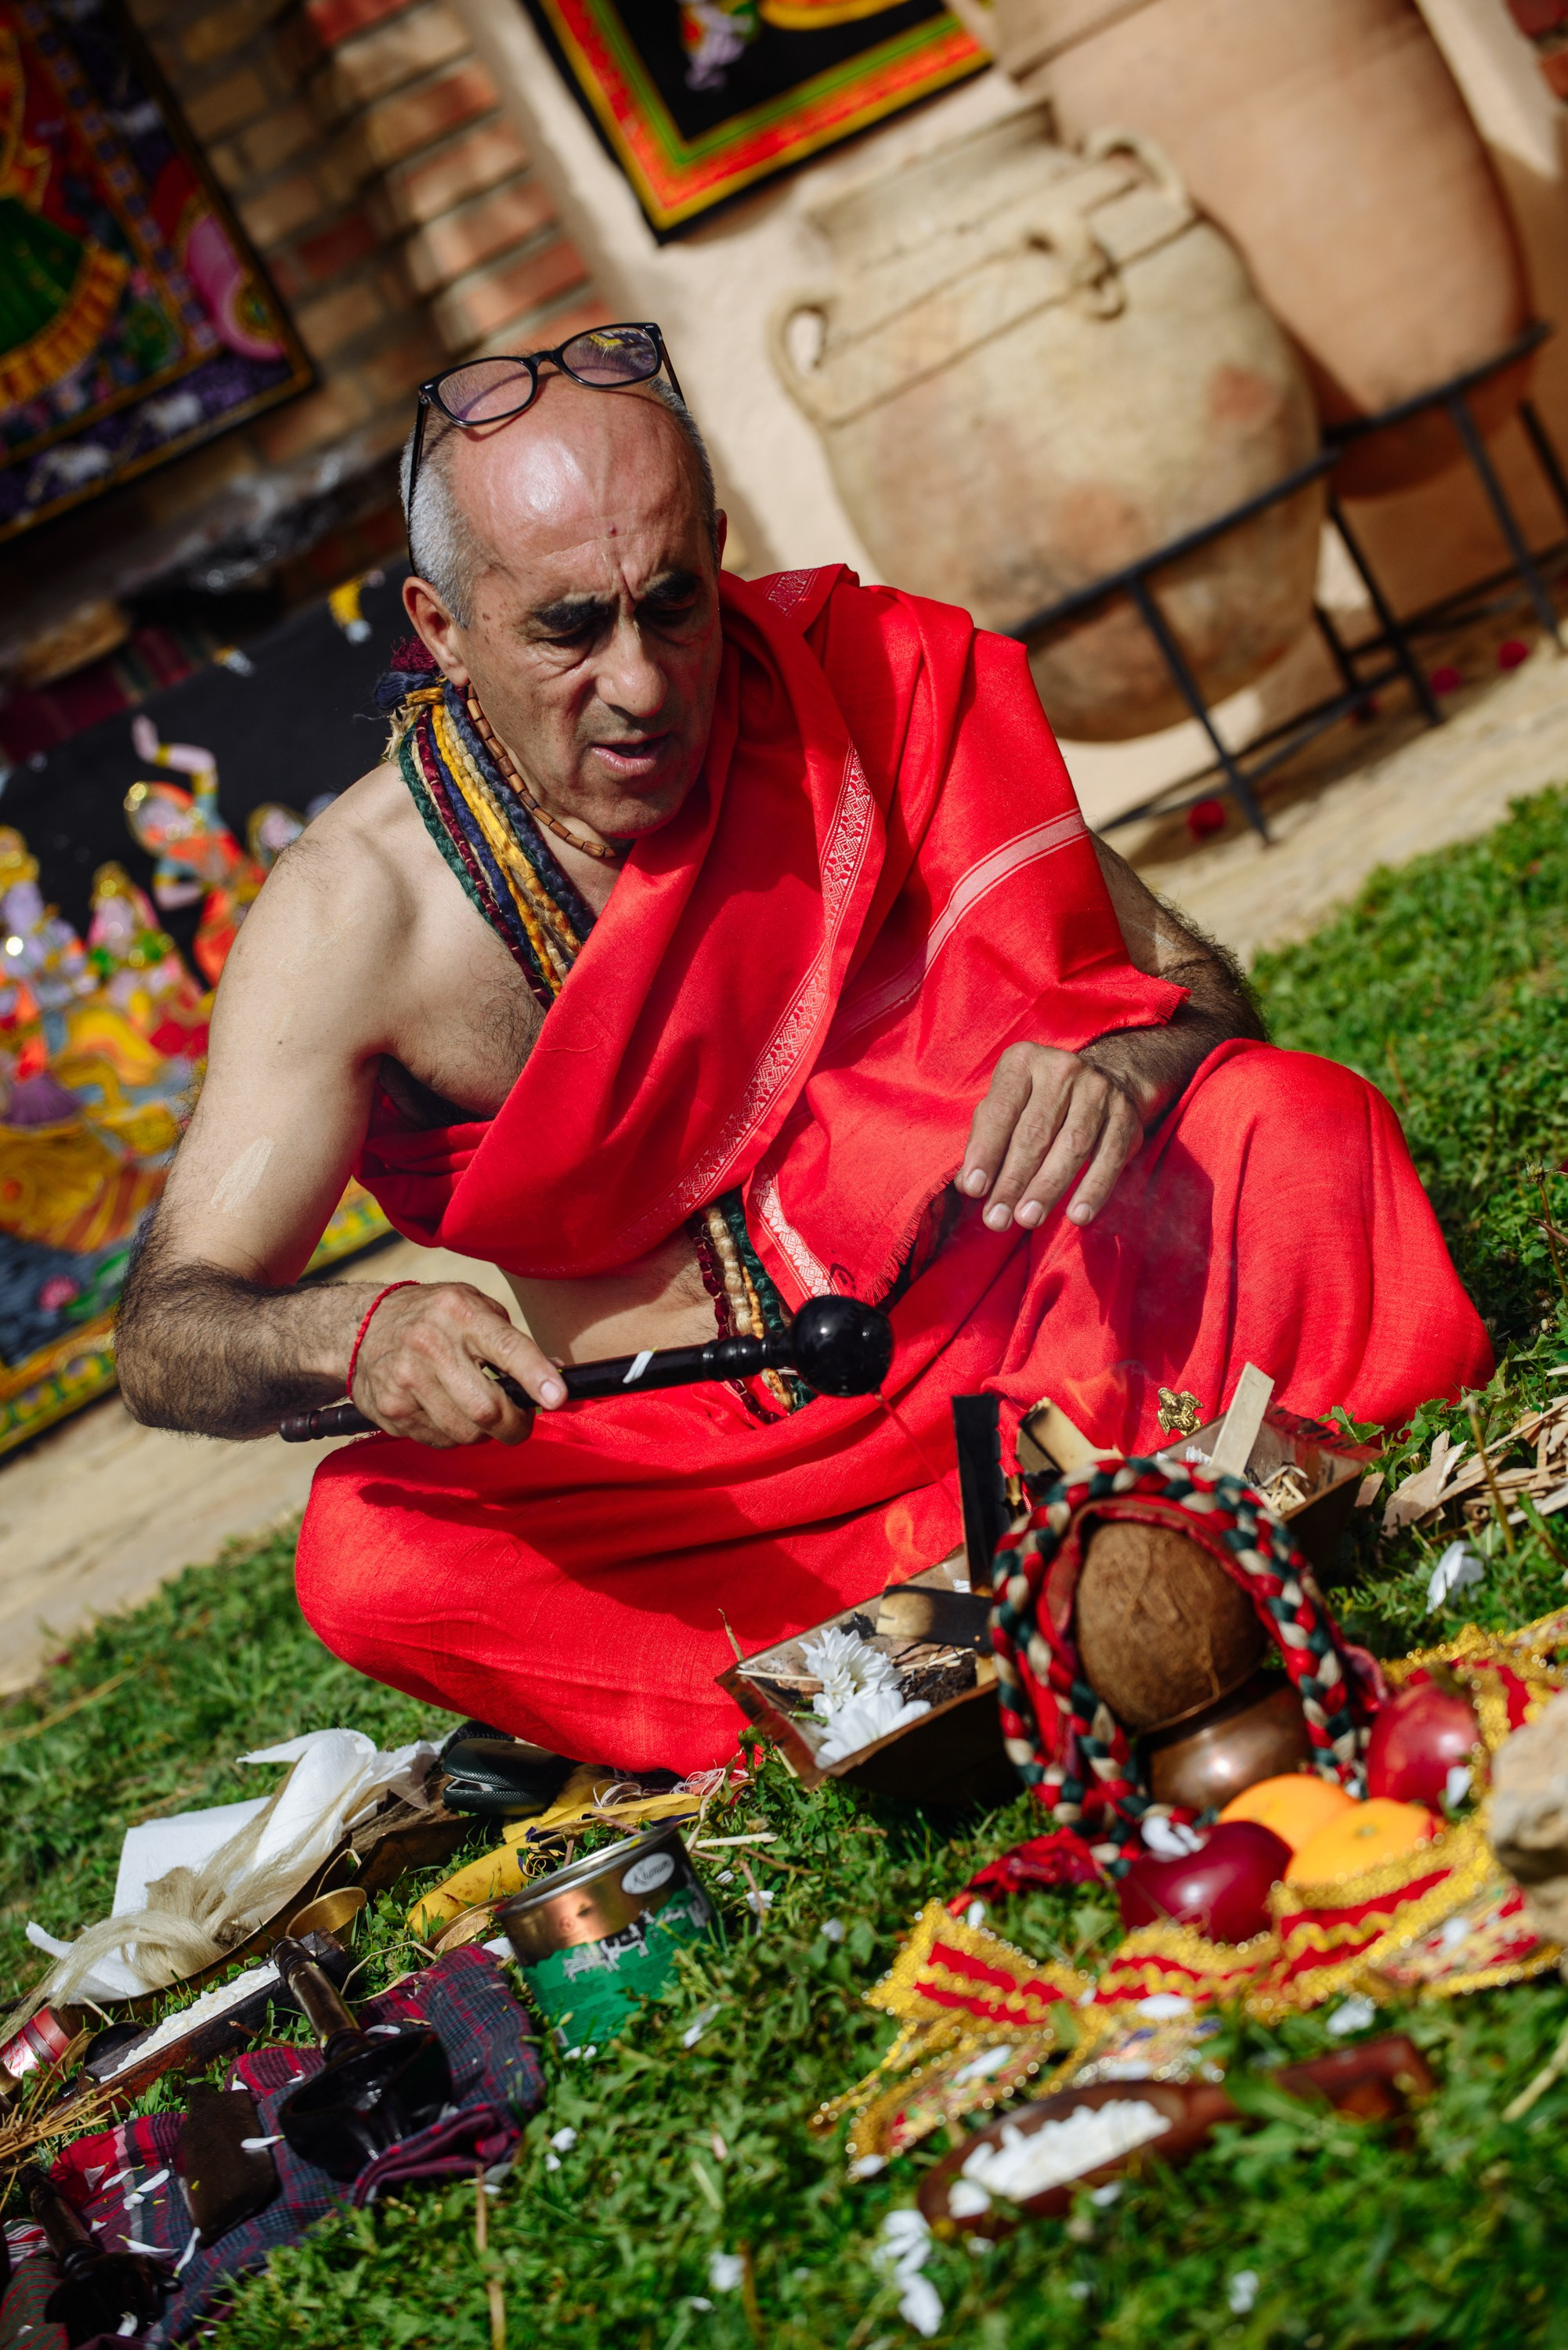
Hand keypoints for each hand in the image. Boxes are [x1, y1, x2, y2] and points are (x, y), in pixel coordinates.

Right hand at [351, 1282, 565, 1446]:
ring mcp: (406, 1381)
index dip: (536, 1376)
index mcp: (460, 1313)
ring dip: (483, 1432)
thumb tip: (558, 1374)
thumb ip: (513, 1339)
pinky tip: (444, 1410)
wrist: (362, 1327)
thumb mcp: (473, 1306)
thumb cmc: (434, 1316)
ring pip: (466, 1433)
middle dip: (515, 1426)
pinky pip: (440, 1441)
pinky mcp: (391, 1410)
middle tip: (521, 1422)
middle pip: (487, 1408)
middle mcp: (430, 1346)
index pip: (507, 1349)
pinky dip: (453, 1434)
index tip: (558, 1397)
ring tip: (476, 1410)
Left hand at [959, 1044, 1142, 1231]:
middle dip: (1013, 1181)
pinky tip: (1077, 1216)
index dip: (985, 1152)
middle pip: (1034, 1133)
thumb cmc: (1039, 1100)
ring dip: (1048, 1188)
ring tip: (1028, 1219)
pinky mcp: (1125, 1116)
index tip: (974, 1190)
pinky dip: (1093, 1190)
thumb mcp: (1008, 1104)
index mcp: (1023, 1062)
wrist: (1107, 1075)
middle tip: (998, 1219)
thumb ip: (986, 1140)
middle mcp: (1061, 1071)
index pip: (1000, 1111)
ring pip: (1071, 1146)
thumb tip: (970, 1186)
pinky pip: (1109, 1158)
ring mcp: (1097, 1091)